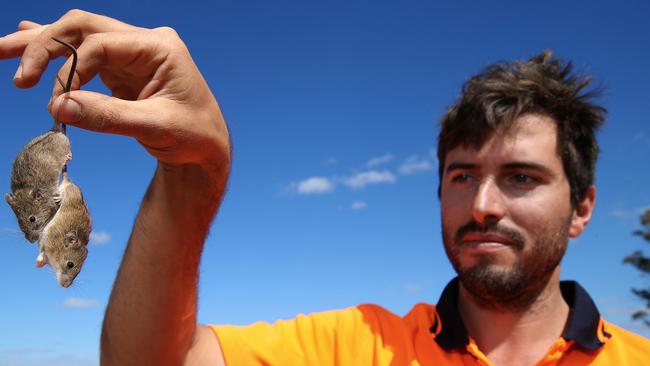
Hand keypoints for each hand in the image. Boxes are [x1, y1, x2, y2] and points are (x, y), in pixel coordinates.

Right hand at [1, 9, 230, 172]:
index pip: (102, 42)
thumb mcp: (155, 127)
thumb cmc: (194, 135)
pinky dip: (57, 54)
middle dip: (45, 44)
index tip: (57, 101)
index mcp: (160, 46)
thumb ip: (109, 116)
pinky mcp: (121, 70)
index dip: (72, 68)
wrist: (206, 148)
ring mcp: (132, 55)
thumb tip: (59, 106)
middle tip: (14, 68)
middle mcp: (144, 43)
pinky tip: (25, 40)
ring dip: (41, 44)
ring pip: (79, 38)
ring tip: (1, 48)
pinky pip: (84, 56)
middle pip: (84, 28)